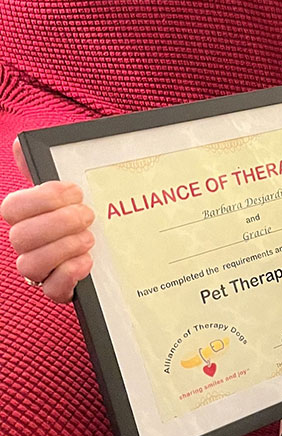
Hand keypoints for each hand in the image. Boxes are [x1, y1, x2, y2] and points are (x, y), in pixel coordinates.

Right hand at [1, 137, 94, 302]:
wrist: (114, 243)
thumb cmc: (84, 211)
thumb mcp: (71, 188)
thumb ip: (48, 167)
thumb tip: (21, 144)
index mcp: (27, 216)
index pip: (12, 207)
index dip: (42, 198)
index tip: (74, 191)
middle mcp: (27, 244)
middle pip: (20, 237)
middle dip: (58, 223)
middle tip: (88, 215)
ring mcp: (41, 268)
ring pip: (29, 265)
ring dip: (63, 248)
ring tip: (89, 238)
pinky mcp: (60, 289)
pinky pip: (51, 290)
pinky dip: (69, 274)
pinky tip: (87, 261)